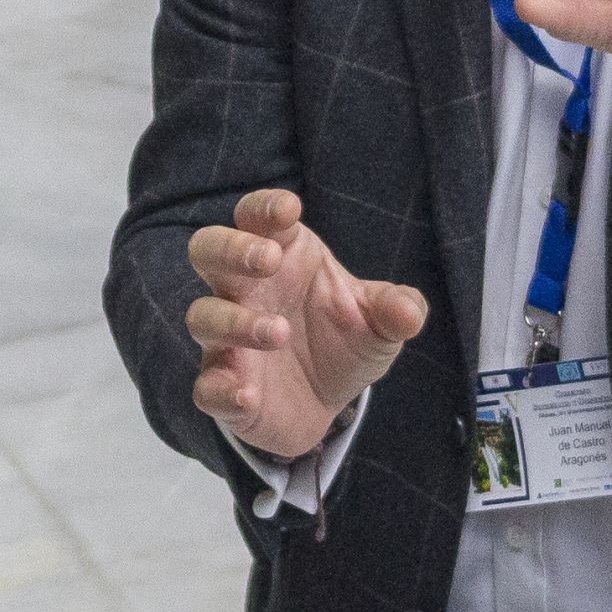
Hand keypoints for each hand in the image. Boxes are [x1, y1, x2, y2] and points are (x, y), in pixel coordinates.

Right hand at [185, 188, 429, 460]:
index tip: (289, 209)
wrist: (328, 403)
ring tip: (278, 332)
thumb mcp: (380, 324)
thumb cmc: (344, 342)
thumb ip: (396, 310)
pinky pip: (206, 387)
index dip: (263, 208)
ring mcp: (226, 340)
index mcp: (280, 254)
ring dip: (234, 320)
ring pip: (203, 316)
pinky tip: (249, 395)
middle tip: (268, 261)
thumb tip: (408, 312)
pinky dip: (222, 390)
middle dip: (230, 249)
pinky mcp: (222, 388)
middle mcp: (244, 291)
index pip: (254, 216)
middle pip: (207, 250)